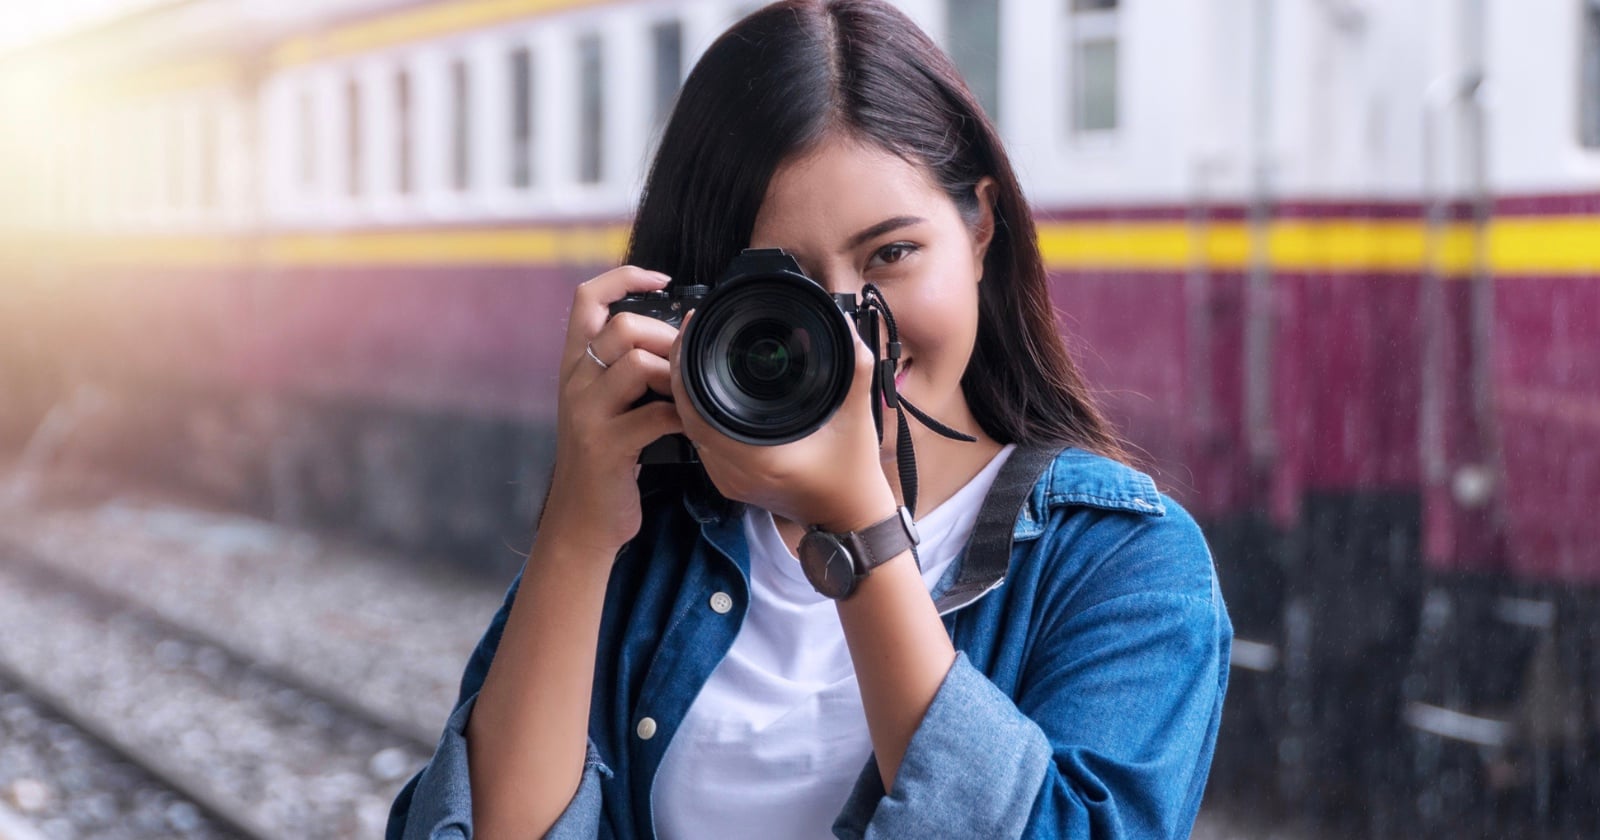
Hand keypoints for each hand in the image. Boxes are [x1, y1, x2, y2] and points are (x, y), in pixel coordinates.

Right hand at [539, 266, 684, 554]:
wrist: (582, 521)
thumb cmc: (606, 460)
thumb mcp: (605, 405)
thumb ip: (625, 370)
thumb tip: (676, 334)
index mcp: (575, 366)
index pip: (586, 298)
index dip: (624, 277)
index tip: (662, 279)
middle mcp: (574, 382)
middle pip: (622, 326)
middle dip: (665, 336)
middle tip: (686, 362)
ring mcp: (587, 414)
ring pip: (636, 364)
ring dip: (675, 374)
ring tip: (690, 393)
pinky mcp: (606, 446)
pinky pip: (655, 415)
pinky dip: (685, 417)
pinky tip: (694, 427)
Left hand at [668, 310, 897, 532]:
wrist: (849, 520)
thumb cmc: (854, 474)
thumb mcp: (858, 417)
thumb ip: (856, 368)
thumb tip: (845, 326)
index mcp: (760, 458)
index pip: (699, 410)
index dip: (687, 369)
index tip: (693, 332)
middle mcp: (736, 472)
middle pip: (687, 417)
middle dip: (683, 373)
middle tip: (691, 335)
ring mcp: (729, 480)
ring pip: (691, 430)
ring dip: (688, 394)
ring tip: (696, 355)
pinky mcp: (730, 482)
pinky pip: (702, 442)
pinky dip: (700, 414)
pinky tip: (707, 389)